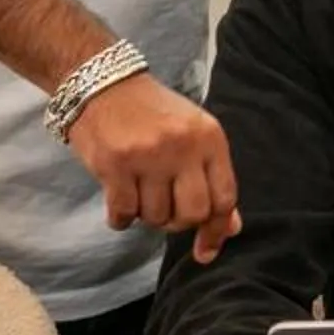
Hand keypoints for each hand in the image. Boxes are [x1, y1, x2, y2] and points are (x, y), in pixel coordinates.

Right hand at [67, 78, 242, 260]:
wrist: (102, 82)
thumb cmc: (152, 113)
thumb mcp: (193, 135)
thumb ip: (213, 178)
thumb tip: (231, 228)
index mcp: (210, 138)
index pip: (224, 198)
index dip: (216, 231)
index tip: (205, 251)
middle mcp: (184, 147)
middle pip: (193, 214)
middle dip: (178, 223)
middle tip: (164, 208)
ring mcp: (149, 156)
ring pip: (156, 217)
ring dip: (147, 215)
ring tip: (139, 191)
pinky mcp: (115, 165)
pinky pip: (124, 214)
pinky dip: (120, 217)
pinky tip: (119, 199)